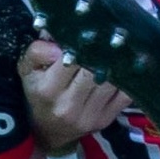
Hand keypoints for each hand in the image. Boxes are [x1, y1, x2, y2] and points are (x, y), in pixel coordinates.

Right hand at [18, 38, 132, 154]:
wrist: (49, 131)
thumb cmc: (39, 91)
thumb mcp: (28, 70)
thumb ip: (36, 52)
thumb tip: (57, 46)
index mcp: (47, 90)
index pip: (71, 60)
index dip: (83, 43)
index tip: (93, 27)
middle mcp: (69, 106)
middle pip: (95, 71)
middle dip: (105, 50)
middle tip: (114, 32)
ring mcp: (91, 115)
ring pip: (113, 81)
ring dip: (120, 61)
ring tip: (124, 43)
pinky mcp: (108, 118)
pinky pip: (126, 94)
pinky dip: (130, 77)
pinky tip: (132, 62)